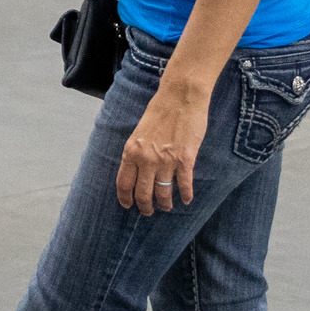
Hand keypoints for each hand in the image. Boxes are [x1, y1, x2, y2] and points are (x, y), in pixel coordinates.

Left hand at [117, 78, 207, 214]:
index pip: (123, 182)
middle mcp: (146, 159)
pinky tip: (186, 200)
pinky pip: (184, 184)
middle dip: (145, 206)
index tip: (128, 205)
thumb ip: (137, 152)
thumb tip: (136, 170)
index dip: (125, 197)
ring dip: (165, 203)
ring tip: (167, 207)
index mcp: (131, 151)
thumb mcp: (139, 132)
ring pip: (163, 192)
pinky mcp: (185, 159)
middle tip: (148, 212)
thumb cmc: (159, 112)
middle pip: (143, 192)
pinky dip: (186, 194)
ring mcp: (166, 161)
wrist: (180, 98)